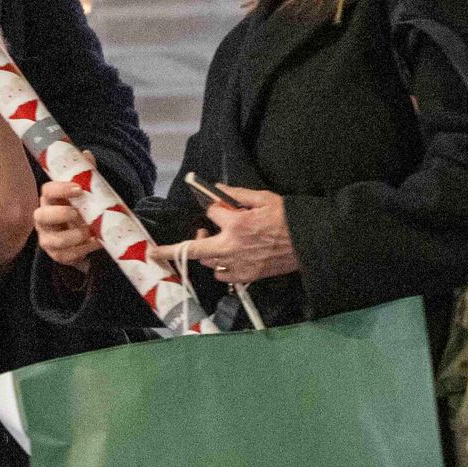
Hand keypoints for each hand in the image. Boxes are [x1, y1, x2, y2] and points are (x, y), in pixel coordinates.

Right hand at [33, 152, 102, 268]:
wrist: (83, 237)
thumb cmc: (80, 209)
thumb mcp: (84, 192)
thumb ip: (85, 174)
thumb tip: (86, 155)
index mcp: (49, 200)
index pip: (47, 191)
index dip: (60, 189)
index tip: (78, 188)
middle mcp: (44, 220)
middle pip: (41, 216)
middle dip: (60, 214)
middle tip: (78, 213)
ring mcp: (48, 239)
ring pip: (54, 240)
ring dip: (74, 236)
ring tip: (91, 231)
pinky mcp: (58, 255)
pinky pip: (67, 256)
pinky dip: (84, 250)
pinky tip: (96, 242)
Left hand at [178, 186, 298, 283]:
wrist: (309, 242)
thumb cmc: (288, 218)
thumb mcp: (263, 198)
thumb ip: (236, 194)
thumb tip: (216, 190)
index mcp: (235, 224)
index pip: (209, 214)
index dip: (213, 208)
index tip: (217, 206)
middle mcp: (231, 247)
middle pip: (192, 249)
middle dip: (171, 250)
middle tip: (157, 251)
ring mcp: (238, 264)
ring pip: (208, 263)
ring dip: (205, 253)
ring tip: (214, 243)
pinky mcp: (247, 276)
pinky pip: (223, 276)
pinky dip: (220, 268)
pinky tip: (226, 259)